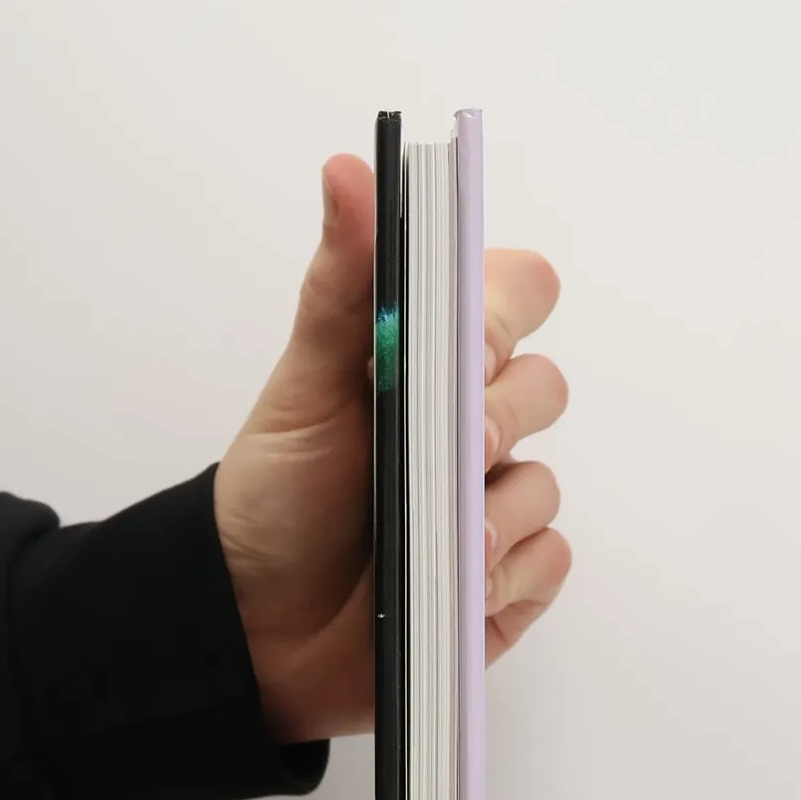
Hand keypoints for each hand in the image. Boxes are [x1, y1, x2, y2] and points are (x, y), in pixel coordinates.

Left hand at [215, 153, 571, 743]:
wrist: (253, 627)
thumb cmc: (277, 501)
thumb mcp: (304, 387)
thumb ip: (343, 285)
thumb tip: (350, 172)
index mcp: (433, 362)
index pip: (520, 295)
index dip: (505, 313)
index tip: (465, 343)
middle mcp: (473, 428)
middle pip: (546, 389)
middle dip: (497, 419)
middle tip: (450, 448)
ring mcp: (493, 507)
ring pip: (545, 486)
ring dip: (490, 514)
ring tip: (429, 541)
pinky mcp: (506, 583)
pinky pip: (547, 562)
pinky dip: (504, 575)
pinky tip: (451, 585)